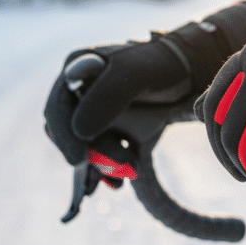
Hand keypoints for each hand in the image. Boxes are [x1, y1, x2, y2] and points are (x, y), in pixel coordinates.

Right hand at [44, 37, 190, 166]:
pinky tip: (122, 181)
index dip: (64, 136)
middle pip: (71, 133)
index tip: (77, 160)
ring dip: (103, 166)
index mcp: (76, 71)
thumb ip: (107, 95)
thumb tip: (80, 131)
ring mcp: (96, 114)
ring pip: (87, 148)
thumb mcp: (134, 72)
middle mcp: (80, 94)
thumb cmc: (159, 64)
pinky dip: (110, 170)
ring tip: (127, 174)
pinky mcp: (112, 132)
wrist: (188, 72)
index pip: (57, 109)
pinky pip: (103, 155)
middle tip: (119, 166)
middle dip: (91, 154)